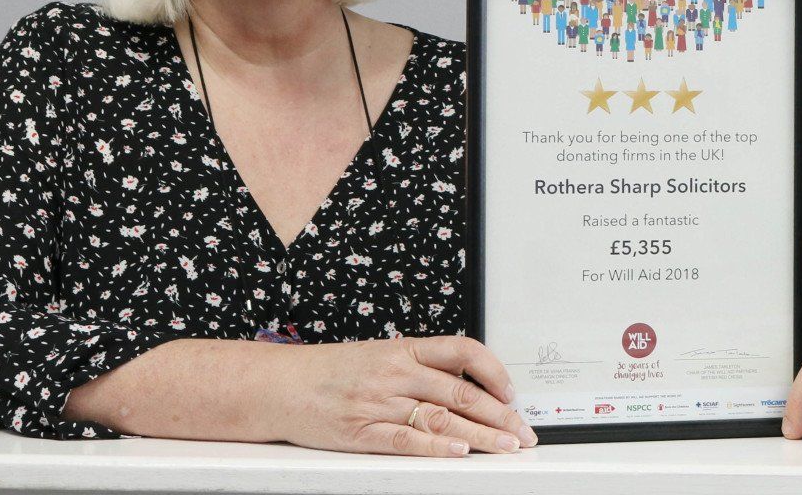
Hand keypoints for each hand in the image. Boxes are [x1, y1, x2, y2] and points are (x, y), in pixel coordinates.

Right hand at [274, 336, 536, 456]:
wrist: (278, 385)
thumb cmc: (329, 372)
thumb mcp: (378, 356)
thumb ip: (418, 368)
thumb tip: (466, 384)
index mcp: (403, 349)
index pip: (462, 350)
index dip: (494, 371)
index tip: (513, 393)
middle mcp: (394, 372)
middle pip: (460, 391)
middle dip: (499, 414)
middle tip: (524, 431)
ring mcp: (378, 401)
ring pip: (441, 416)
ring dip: (480, 435)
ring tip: (506, 445)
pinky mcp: (360, 431)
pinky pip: (405, 439)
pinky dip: (436, 446)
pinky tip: (459, 451)